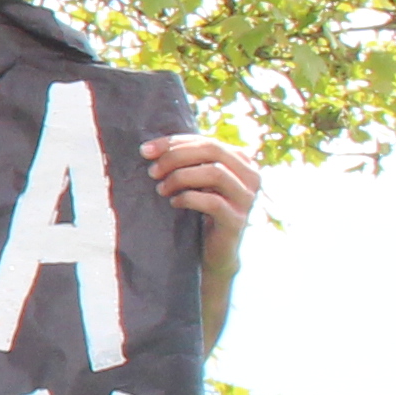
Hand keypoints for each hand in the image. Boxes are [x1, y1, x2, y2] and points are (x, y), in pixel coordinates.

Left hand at [143, 132, 261, 245]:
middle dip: (176, 156)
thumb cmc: (202, 211)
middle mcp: (251, 176)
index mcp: (241, 161)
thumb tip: (149, 148)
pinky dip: (188, 198)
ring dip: (181, 177)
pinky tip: (174, 202)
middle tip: (152, 171)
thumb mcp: (197, 181)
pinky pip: (213, 202)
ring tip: (161, 188)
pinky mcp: (237, 220)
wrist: (215, 252)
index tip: (144, 150)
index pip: (206, 141)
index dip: (173, 143)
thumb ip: (187, 161)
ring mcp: (247, 198)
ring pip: (215, 173)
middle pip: (212, 151)